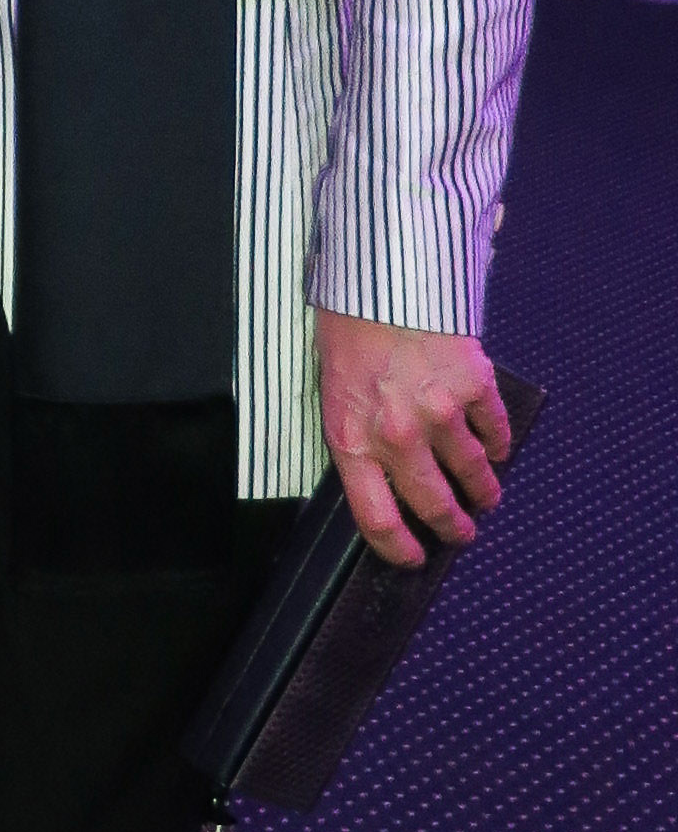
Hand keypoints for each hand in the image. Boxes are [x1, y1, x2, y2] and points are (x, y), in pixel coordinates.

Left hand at [314, 308, 511, 567]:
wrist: (377, 273)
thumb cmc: (343, 326)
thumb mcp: (330, 388)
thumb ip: (354, 431)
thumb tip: (376, 469)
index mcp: (352, 439)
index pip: (375, 518)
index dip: (396, 548)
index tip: (411, 557)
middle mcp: (398, 436)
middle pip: (433, 503)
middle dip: (451, 527)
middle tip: (460, 534)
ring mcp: (441, 413)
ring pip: (471, 471)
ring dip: (482, 491)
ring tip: (487, 498)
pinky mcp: (474, 385)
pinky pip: (494, 428)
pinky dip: (499, 443)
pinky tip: (499, 449)